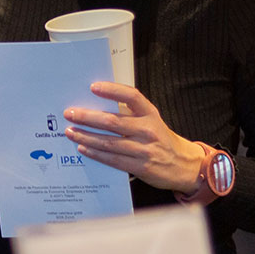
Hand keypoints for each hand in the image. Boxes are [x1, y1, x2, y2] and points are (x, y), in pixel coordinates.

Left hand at [63, 81, 201, 192]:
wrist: (184, 165)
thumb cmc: (161, 139)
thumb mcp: (151, 120)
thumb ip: (130, 113)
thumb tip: (97, 106)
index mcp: (150, 113)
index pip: (131, 96)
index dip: (111, 90)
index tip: (93, 87)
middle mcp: (148, 129)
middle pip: (112, 121)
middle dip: (87, 117)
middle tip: (70, 113)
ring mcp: (144, 149)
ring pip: (109, 142)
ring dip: (86, 136)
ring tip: (70, 132)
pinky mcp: (140, 166)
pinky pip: (113, 159)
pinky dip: (96, 153)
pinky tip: (83, 148)